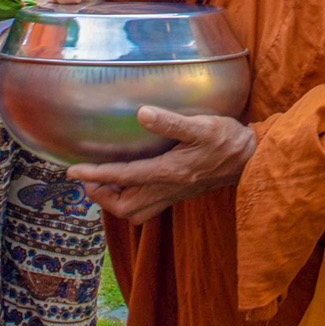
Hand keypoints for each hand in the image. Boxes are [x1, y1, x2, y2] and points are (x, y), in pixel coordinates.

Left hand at [67, 108, 256, 222]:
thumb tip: (142, 113)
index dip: (95, 174)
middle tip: (89, 175)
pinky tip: (130, 182)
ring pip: (134, 212)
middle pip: (123, 206)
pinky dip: (131, 200)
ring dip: (114, 201)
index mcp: (169, 172)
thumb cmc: (228, 140)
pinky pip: (147, 207)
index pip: (123, 177)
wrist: (253, 159)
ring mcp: (174, 194)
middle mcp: (168, 188)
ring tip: (105, 181)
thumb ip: (171, 122)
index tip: (71, 171)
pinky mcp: (179, 193)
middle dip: (101, 195)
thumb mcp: (202, 126)